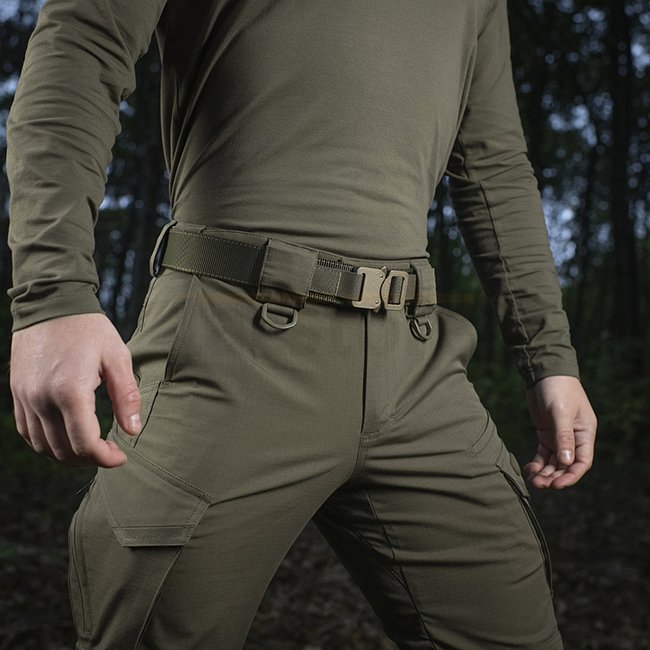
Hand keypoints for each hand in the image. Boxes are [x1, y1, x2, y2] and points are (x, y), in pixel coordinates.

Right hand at [9, 313, 140, 467]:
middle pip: (63, 450)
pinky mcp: (18, 394)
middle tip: (109, 452)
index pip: (85, 444)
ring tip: (91, 448)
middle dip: (90, 460)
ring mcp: (26, 398)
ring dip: (68, 455)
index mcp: (70, 391)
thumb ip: (126, 396)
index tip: (120, 456)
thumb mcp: (117, 357)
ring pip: (43, 446)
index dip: (105, 458)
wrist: (51, 304)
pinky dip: (47, 443)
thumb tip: (133, 430)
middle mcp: (42, 399)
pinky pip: (27, 432)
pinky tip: (66, 438)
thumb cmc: (89, 329)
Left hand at [523, 375, 596, 489]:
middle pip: (566, 465)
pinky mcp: (546, 433)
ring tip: (532, 480)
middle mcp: (574, 438)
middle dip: (554, 476)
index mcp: (585, 433)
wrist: (544, 373)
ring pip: (554, 462)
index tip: (557, 485)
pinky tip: (529, 469)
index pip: (582, 462)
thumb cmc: (558, 389)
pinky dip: (537, 463)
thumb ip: (563, 437)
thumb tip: (567, 463)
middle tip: (539, 484)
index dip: (571, 476)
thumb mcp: (561, 412)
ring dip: (545, 473)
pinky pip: (544, 454)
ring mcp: (559, 437)